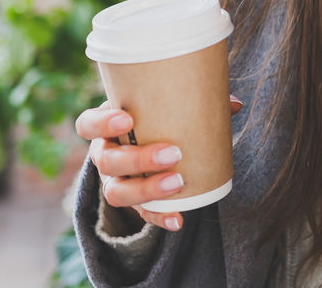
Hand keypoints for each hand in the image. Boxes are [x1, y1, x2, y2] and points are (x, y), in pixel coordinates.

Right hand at [75, 95, 242, 231]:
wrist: (151, 148)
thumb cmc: (157, 119)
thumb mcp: (166, 108)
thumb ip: (195, 101)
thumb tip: (234, 104)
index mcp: (107, 127)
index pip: (88, 124)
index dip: (102, 123)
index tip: (127, 119)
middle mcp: (105, 155)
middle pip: (107, 162)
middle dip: (138, 159)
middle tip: (172, 153)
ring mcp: (115, 182)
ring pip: (116, 193)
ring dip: (146, 190)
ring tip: (178, 182)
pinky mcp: (133, 203)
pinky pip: (141, 215)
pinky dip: (159, 218)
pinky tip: (178, 219)